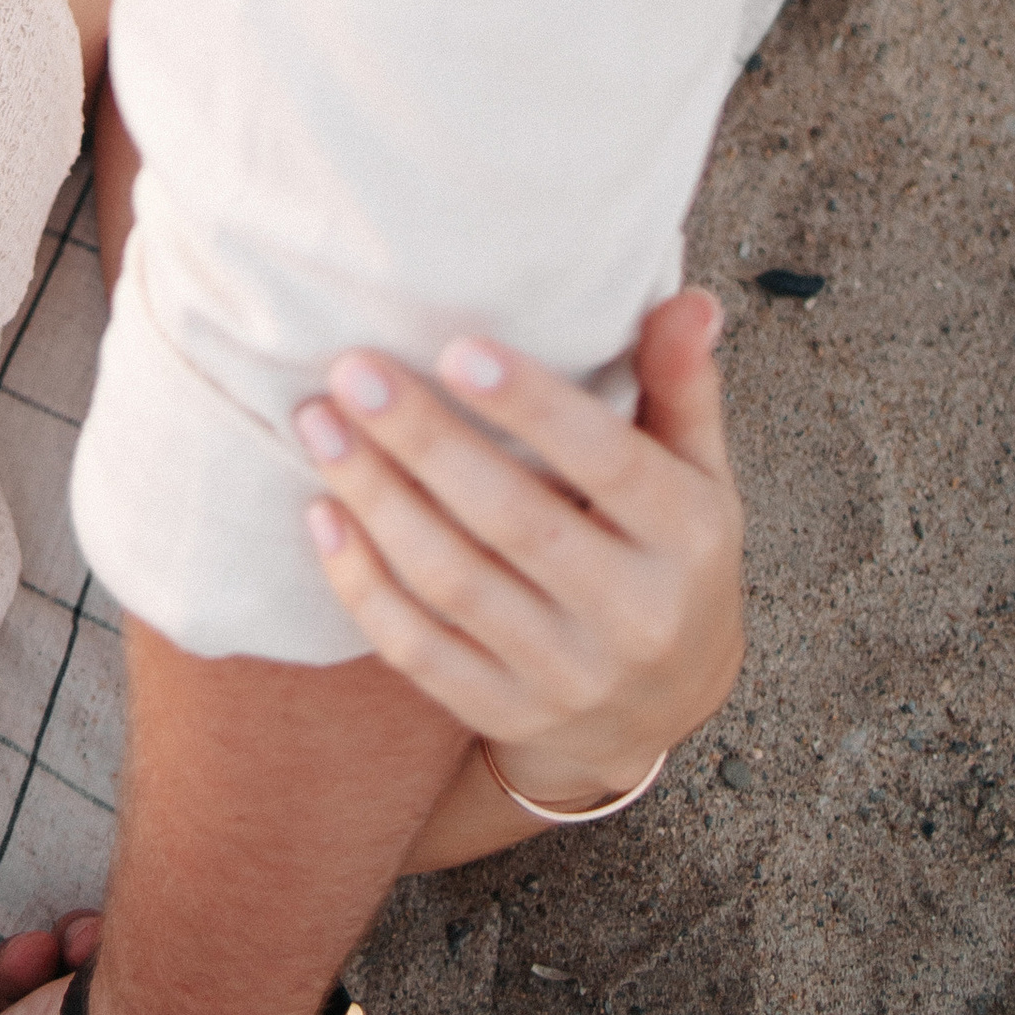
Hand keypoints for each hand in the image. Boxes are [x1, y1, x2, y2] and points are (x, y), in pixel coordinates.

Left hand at [296, 290, 742, 816]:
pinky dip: (362, 584)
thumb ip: (679, 385)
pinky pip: (418, 652)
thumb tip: (688, 302)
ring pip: (454, 583)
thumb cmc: (668, 553)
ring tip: (318, 423)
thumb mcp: (696, 472)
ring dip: (376, 499)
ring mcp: (567, 676)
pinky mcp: (504, 712)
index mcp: (689, 539)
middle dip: (425, 440)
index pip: (610, 464)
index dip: (533, 407)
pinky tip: (321, 515)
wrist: (661, 709)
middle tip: (353, 370)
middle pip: (514, 520)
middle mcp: (635, 616)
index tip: (456, 348)